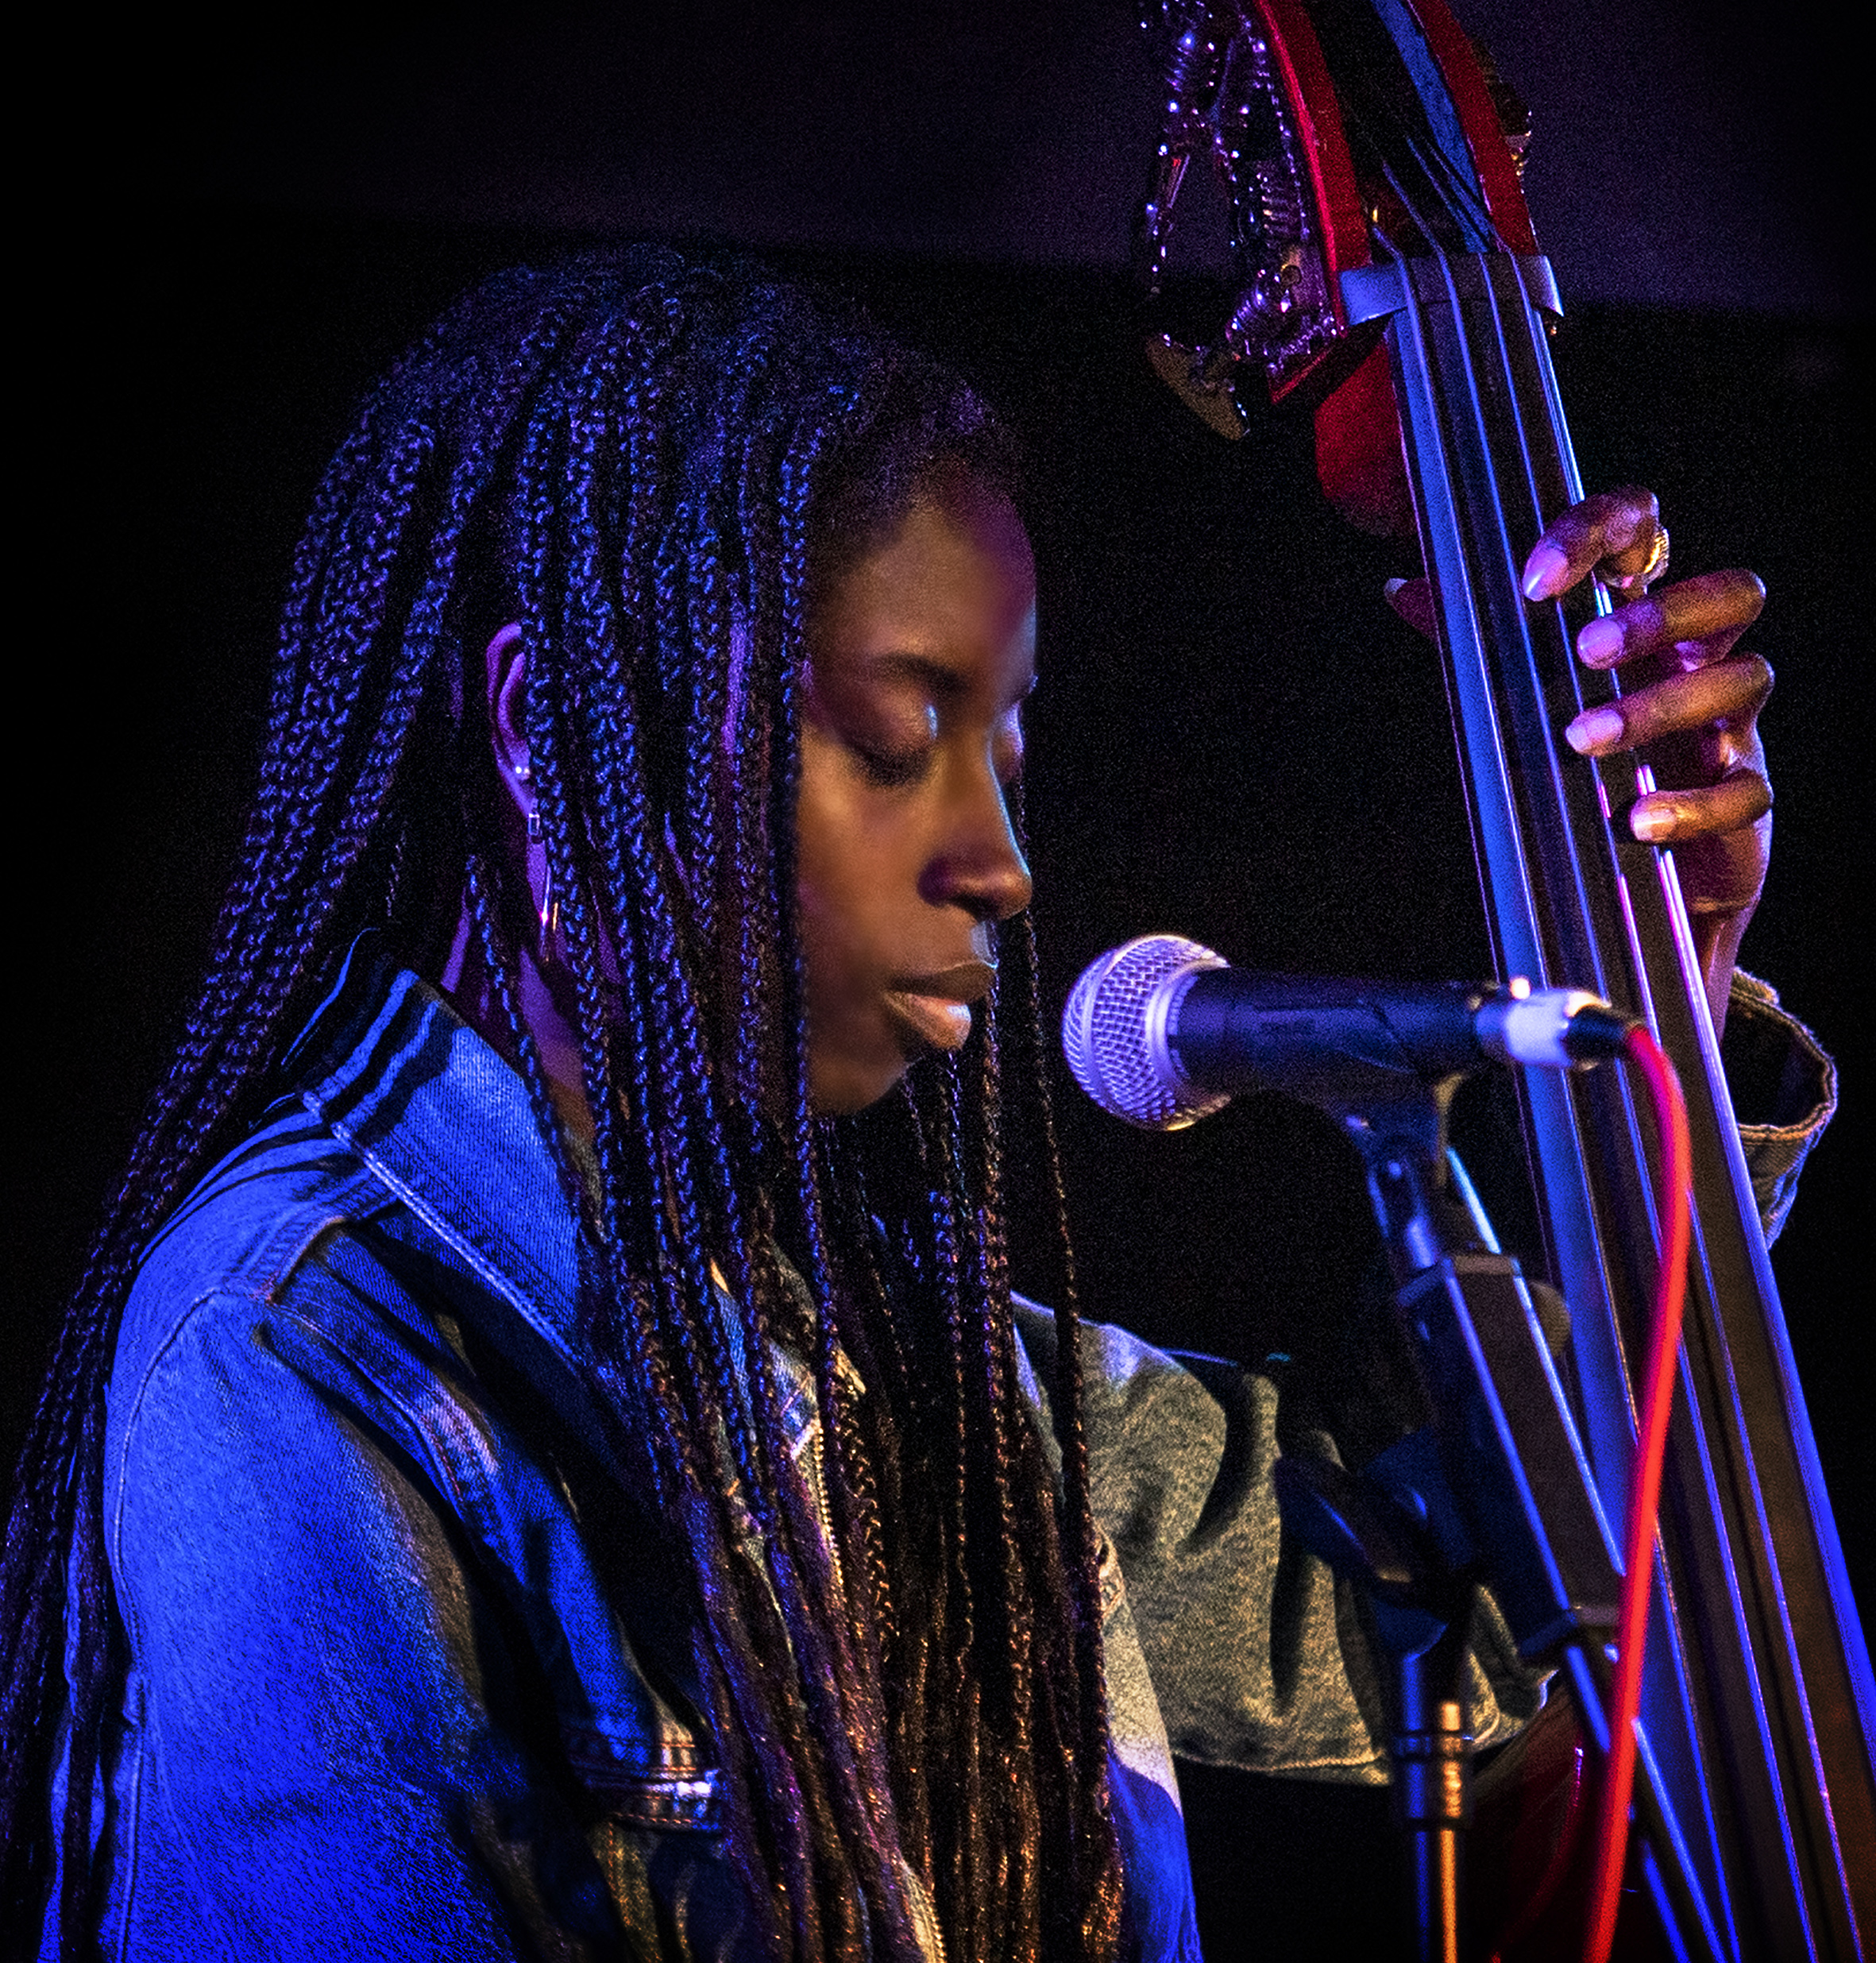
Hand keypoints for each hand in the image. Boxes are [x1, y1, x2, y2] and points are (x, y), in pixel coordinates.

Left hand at [1387, 487, 1770, 1033]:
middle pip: (1733, 592)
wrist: (1628, 873)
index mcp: (1644, 619)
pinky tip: (1636, 819)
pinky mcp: (1743, 795)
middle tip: (1586, 650)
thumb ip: (1472, 640)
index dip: (1599, 536)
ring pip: (1744, 679)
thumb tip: (1402, 588)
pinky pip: (1746, 790)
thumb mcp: (1521, 693)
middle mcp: (1699, 659)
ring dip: (1658, 706)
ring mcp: (1730, 724)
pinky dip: (1690, 804)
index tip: (1533, 580)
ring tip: (1580, 740)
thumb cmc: (1575, 758)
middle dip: (1663, 612)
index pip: (1647, 538)